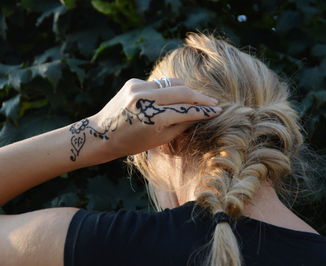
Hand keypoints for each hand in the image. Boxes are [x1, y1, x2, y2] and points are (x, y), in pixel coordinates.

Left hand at [69, 78, 220, 161]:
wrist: (101, 134)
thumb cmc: (132, 143)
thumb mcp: (160, 140)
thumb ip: (181, 125)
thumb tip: (200, 114)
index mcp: (152, 118)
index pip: (186, 110)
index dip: (204, 110)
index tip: (218, 110)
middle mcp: (145, 99)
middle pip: (183, 92)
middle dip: (201, 97)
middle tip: (214, 102)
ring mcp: (138, 88)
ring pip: (173, 84)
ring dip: (187, 91)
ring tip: (198, 99)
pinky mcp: (133, 82)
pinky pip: (159, 83)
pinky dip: (170, 89)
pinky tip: (174, 96)